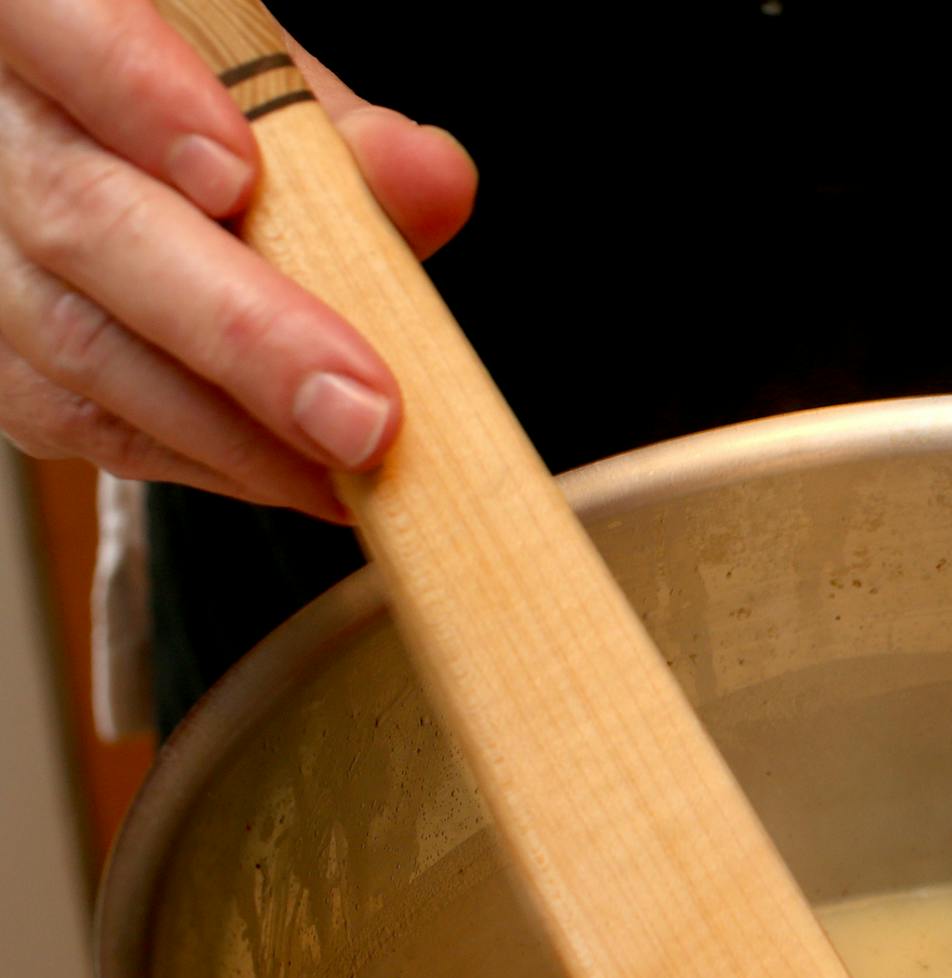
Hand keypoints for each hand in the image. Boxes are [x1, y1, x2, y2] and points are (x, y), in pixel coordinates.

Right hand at [0, 0, 475, 519]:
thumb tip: (428, 179)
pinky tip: (304, 477)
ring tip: (360, 462)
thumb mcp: (273, 91)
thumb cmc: (215, 114)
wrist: (135, 168)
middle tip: (362, 412)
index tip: (236, 174)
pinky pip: (87, 423)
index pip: (59, 24)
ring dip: (238, 426)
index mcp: (42, 21)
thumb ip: (346, 130)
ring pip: (81, 345)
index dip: (135, 93)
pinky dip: (211, 460)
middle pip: (87, 222)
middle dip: (243, 331)